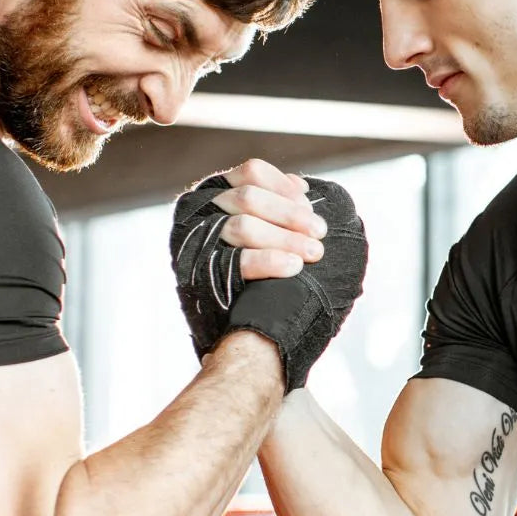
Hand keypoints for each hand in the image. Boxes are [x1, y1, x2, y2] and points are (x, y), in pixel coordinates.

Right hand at [171, 168, 366, 389]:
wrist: (244, 342)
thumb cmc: (262, 284)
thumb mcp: (265, 238)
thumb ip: (275, 212)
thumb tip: (301, 186)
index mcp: (214, 195)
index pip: (250, 173)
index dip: (283, 186)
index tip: (309, 202)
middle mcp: (198, 215)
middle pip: (249, 198)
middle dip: (291, 215)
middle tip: (321, 232)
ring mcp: (195, 245)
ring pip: (243, 226)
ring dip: (286, 237)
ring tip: (314, 253)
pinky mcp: (197, 276)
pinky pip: (237, 261)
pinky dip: (269, 260)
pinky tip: (294, 267)